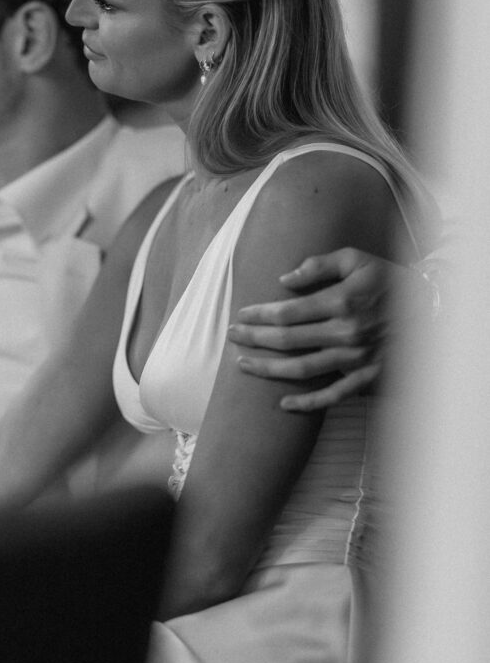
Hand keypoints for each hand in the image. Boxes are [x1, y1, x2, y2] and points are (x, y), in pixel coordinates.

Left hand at [229, 247, 419, 411]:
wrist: (431, 308)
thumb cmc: (388, 279)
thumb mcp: (356, 259)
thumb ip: (319, 265)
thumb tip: (284, 280)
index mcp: (340, 302)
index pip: (287, 312)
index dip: (259, 315)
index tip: (240, 315)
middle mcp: (345, 333)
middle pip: (287, 340)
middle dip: (254, 339)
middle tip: (231, 337)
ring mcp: (355, 359)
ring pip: (301, 369)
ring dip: (268, 368)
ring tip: (244, 363)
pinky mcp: (366, 377)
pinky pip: (332, 396)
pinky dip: (307, 403)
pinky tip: (283, 403)